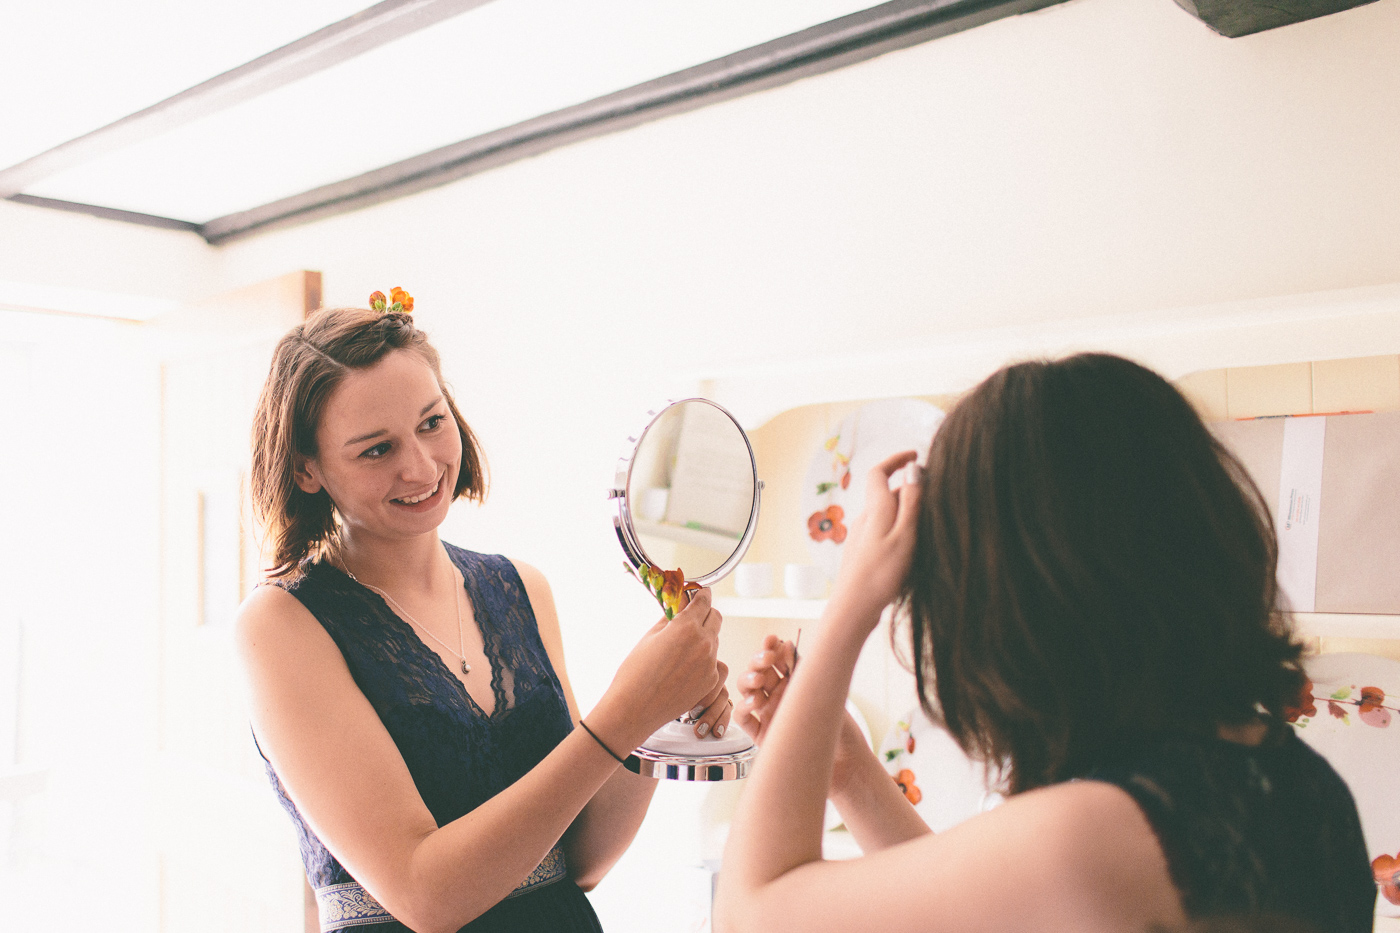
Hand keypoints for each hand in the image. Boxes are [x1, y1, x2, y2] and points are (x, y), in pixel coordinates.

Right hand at [592, 588, 723, 750]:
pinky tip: (683, 668)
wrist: (635, 708)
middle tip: (692, 617)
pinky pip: (712, 662)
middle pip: (716, 617)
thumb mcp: (650, 636)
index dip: (701, 594)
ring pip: (714, 640)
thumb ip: (670, 617)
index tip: (700, 593)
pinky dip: (702, 660)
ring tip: (681, 648)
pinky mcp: (711, 681)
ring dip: (704, 637)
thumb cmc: (636, 672)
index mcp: (687, 627)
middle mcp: (704, 643)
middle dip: (705, 613)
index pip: (704, 600)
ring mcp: (710, 663)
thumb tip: (678, 604)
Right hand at [736, 634, 867, 791]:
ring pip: (747, 690)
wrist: (846, 765)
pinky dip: (743, 707)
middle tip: (767, 658)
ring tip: (759, 681)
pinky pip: (743, 718)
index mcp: (796, 683)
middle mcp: (780, 697)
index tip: (773, 639)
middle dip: (758, 660)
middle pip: (759, 671)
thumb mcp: (827, 694)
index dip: (771, 648)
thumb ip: (806, 672)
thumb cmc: (841, 728)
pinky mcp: (762, 736)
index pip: (777, 660)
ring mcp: (769, 715)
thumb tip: (789, 645)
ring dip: (748, 680)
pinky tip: (754, 702)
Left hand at [829, 450, 922, 626]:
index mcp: (875, 509)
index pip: (879, 472)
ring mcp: (862, 536)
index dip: (896, 460)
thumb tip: (913, 468)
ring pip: (888, 515)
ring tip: (929, 528)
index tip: (915, 454)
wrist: (853, 609)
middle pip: (888, 494)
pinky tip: (913, 550)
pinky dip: (901, 530)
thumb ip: (910, 502)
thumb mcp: (904, 535)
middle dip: (911, 490)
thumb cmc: (881, 574)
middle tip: (936, 497)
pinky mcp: (864, 553)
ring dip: (908, 513)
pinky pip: (885, 532)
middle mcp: (865, 519)